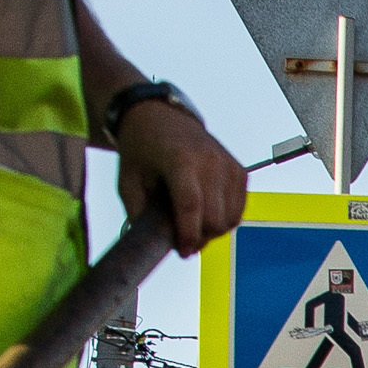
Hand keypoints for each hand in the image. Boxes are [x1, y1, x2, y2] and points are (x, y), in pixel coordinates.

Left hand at [114, 100, 246, 254]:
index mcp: (180, 160)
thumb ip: (139, 214)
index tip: (183, 252)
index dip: (189, 235)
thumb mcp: (128, 181)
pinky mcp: (238, 169)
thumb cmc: (140, 149)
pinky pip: (239, 209)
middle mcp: (210, 160)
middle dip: (201, 237)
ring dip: (213, 231)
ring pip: (230, 218)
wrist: (158, 115)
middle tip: (184, 241)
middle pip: (215, 217)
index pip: (191, 206)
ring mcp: (227, 164)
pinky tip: (208, 215)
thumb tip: (154, 245)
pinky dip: (226, 219)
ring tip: (195, 227)